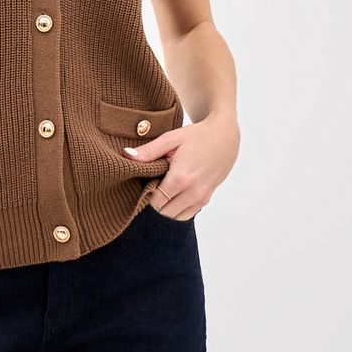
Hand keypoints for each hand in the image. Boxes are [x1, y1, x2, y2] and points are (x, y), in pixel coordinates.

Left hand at [123, 110, 238, 219]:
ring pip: (175, 216)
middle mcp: (193, 192)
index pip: (155, 201)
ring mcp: (202, 198)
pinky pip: (187, 214)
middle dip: (155, 201)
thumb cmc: (196, 135)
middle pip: (164, 212)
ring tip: (164, 187)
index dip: (146, 194)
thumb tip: (126, 156)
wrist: (224, 136)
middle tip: (153, 184)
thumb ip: (148, 151)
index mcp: (181, 178)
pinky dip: (178, 208)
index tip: (146, 181)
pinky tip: (175, 192)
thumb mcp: (170, 139)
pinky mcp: (207, 199)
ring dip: (167, 206)